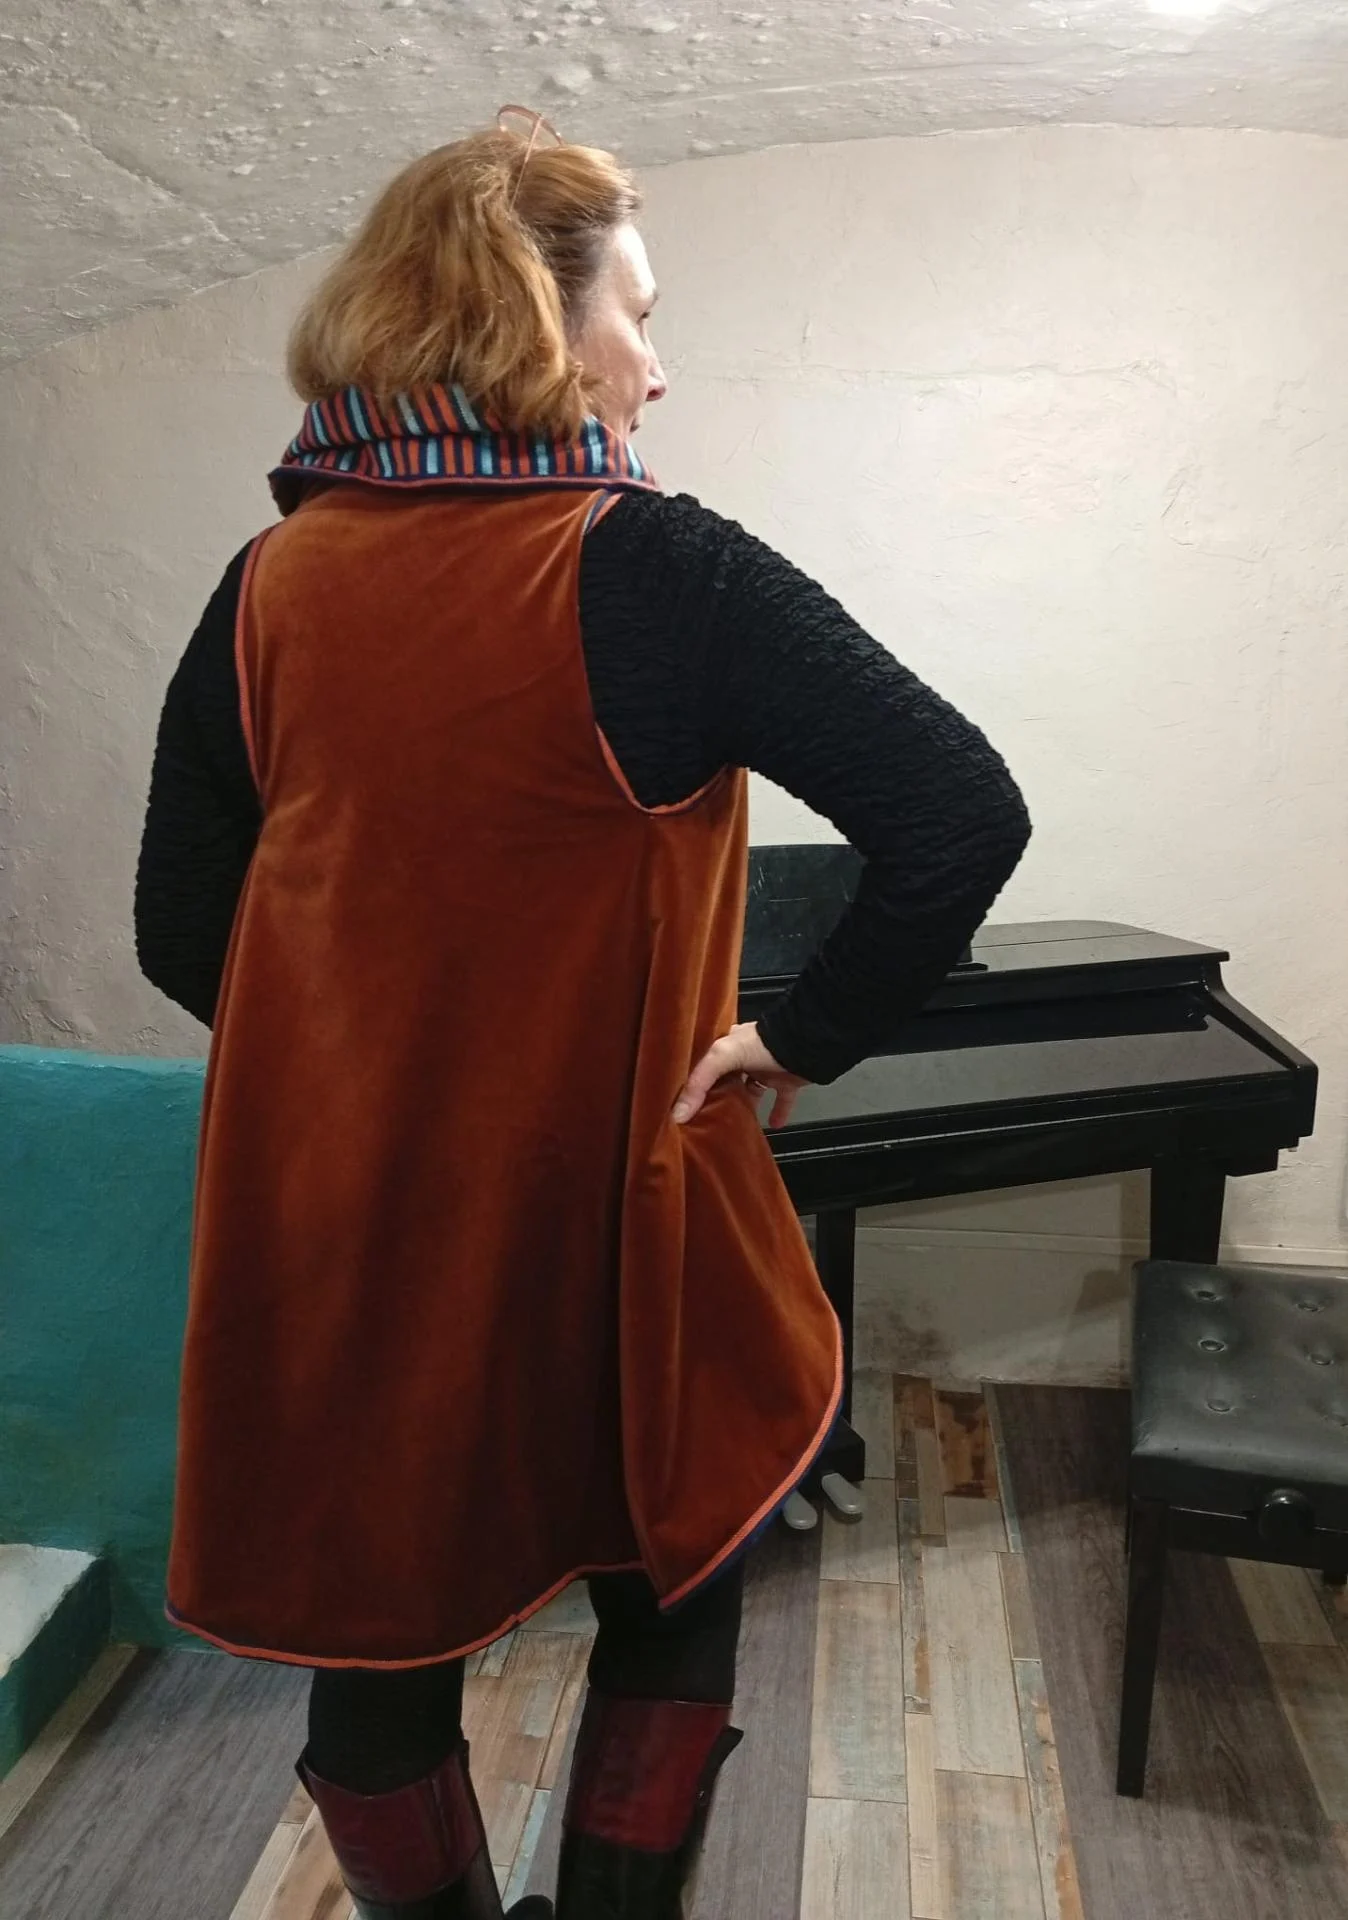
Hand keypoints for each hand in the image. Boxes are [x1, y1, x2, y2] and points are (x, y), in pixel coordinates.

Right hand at [673, 1021, 807, 1130]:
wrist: (806, 1045)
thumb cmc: (762, 1045)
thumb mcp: (723, 1056)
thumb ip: (700, 1082)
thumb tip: (678, 1114)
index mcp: (727, 1044)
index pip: (704, 1065)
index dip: (692, 1083)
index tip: (679, 1104)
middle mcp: (745, 1056)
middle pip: (725, 1080)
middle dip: (715, 1097)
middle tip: (700, 1120)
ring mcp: (766, 1069)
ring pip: (750, 1091)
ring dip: (743, 1106)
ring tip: (729, 1125)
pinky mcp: (785, 1082)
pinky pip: (780, 1101)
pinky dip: (777, 1113)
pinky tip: (772, 1127)